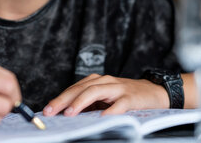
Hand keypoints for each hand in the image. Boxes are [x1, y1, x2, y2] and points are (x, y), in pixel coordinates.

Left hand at [42, 73, 169, 116]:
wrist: (154, 92)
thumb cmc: (125, 98)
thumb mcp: (105, 100)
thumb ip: (89, 106)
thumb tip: (67, 116)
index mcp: (96, 82)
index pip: (74, 89)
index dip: (59, 99)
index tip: (46, 110)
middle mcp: (105, 82)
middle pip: (81, 88)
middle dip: (64, 99)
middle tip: (51, 111)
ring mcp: (118, 88)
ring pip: (96, 91)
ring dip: (81, 101)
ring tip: (70, 113)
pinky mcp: (131, 98)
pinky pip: (119, 105)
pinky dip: (110, 111)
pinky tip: (101, 118)